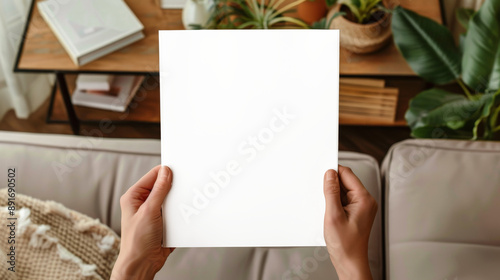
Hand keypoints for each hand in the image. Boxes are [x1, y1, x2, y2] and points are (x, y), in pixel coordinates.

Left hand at [111, 165, 174, 279]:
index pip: (153, 176)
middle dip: (174, 188)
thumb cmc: (137, 241)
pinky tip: (185, 214)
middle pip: (163, 186)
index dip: (166, 172)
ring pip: (172, 199)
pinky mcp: (164, 222)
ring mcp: (155, 212)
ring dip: (178, 202)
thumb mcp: (149, 211)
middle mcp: (144, 202)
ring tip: (184, 203)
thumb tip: (166, 172)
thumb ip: (159, 191)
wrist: (143, 264)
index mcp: (134, 196)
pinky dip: (181, 212)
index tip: (180, 170)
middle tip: (186, 186)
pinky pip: (176, 212)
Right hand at [323, 165, 377, 279]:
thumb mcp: (333, 215)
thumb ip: (331, 192)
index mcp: (364, 199)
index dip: (333, 171)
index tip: (321, 172)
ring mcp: (362, 207)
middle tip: (322, 197)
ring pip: (343, 191)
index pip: (347, 174)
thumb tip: (329, 174)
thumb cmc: (346, 245)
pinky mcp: (356, 212)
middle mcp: (366, 201)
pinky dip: (334, 202)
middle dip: (332, 185)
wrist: (350, 262)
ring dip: (332, 195)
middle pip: (346, 181)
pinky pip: (344, 200)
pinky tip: (330, 212)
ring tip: (328, 210)